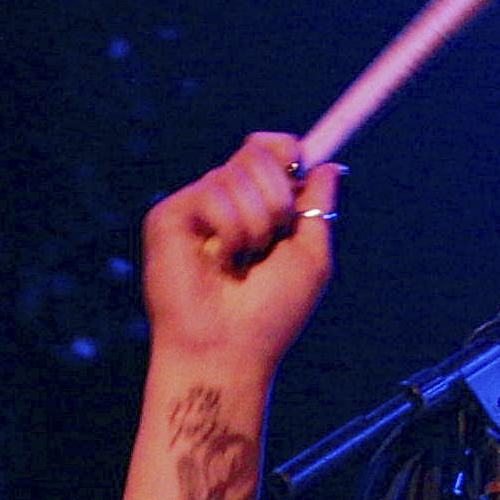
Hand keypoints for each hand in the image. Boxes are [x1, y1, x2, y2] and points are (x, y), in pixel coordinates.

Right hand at [140, 132, 342, 368]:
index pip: (270, 150)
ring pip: (236, 174)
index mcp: (257, 207)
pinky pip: (212, 192)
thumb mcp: (310, 259)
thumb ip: (318, 209)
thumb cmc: (270, 315)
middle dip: (278, 197)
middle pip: (258, 152)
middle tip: (271, 243)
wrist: (229, 350)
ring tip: (241, 263)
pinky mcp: (169, 215)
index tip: (301, 165)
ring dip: (256, 225)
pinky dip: (229, 231)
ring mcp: (196, 207)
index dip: (288, 149)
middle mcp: (224, 201)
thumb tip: (330, 164)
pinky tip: (218, 261)